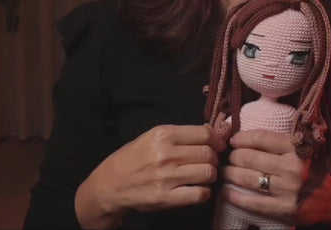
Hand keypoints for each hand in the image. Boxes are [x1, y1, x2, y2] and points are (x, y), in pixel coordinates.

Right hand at [75, 124, 225, 227]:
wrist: (111, 183)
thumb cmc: (135, 157)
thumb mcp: (153, 136)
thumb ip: (180, 134)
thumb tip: (210, 131)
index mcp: (164, 134)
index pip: (204, 134)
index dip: (217, 140)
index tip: (218, 145)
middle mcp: (166, 154)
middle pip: (208, 153)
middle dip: (214, 158)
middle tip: (211, 161)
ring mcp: (167, 177)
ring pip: (207, 172)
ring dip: (211, 174)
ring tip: (204, 175)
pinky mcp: (166, 198)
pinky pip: (199, 194)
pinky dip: (204, 192)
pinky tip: (198, 189)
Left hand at [220, 129, 308, 224]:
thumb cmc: (320, 169)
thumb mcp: (309, 147)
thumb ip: (286, 140)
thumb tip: (253, 135)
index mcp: (297, 148)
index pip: (261, 137)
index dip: (242, 137)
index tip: (233, 139)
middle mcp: (292, 167)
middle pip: (250, 157)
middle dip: (233, 156)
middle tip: (228, 156)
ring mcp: (288, 190)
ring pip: (248, 178)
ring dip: (230, 174)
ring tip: (224, 171)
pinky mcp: (285, 210)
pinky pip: (253, 202)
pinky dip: (236, 196)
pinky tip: (227, 191)